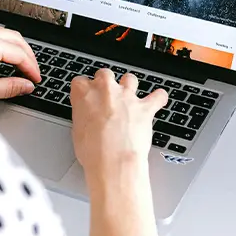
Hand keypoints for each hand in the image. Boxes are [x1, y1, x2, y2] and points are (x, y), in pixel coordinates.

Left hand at [0, 23, 40, 106]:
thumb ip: (8, 87)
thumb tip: (25, 86)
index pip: (20, 54)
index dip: (31, 68)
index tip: (36, 80)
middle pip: (15, 39)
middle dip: (28, 56)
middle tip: (32, 73)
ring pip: (3, 34)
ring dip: (15, 48)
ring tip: (20, 66)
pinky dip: (1, 45)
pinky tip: (0, 57)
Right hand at [70, 69, 167, 184]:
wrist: (113, 161)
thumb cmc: (93, 151)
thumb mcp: (77, 131)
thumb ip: (83, 116)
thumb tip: (87, 118)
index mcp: (84, 93)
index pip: (80, 81)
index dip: (84, 89)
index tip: (86, 96)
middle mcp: (105, 89)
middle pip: (105, 74)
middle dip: (106, 82)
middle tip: (106, 94)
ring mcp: (126, 96)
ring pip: (129, 79)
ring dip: (129, 85)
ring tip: (129, 94)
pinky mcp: (144, 107)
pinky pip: (157, 96)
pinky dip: (159, 97)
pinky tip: (159, 98)